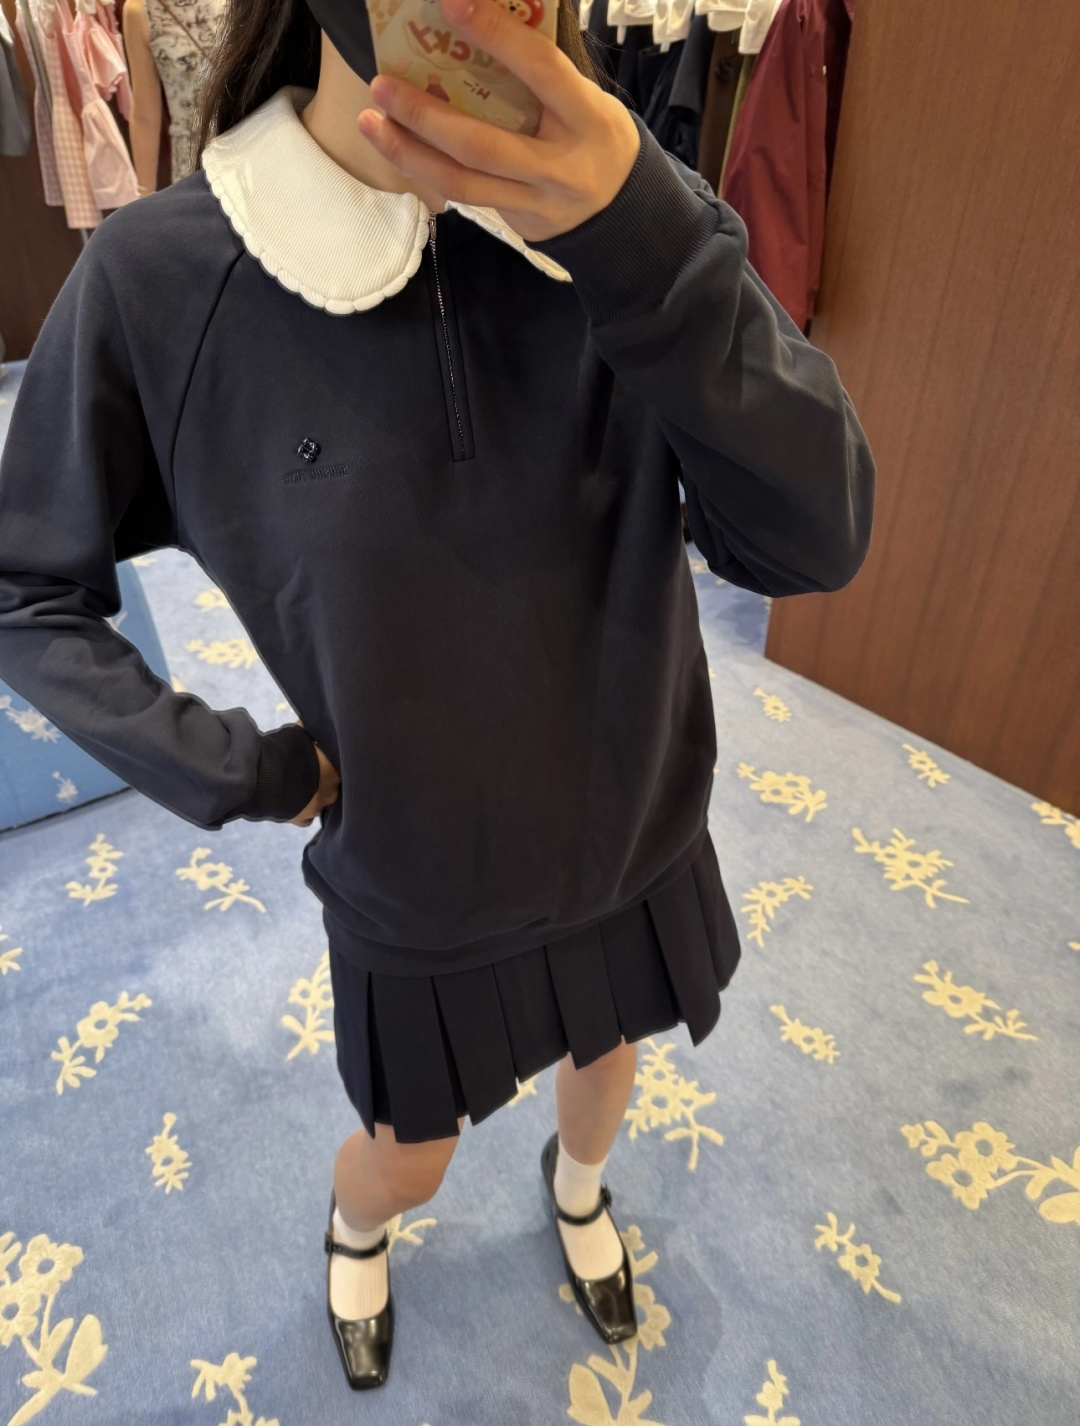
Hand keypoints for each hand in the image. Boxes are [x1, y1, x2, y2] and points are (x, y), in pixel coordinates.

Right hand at [290, 721, 340, 826]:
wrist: (264, 778)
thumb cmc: (285, 753)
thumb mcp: (298, 733)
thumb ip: (308, 730)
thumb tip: (311, 719)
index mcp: (335, 769)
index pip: (342, 766)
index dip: (333, 762)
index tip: (325, 757)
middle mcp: (332, 791)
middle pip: (333, 785)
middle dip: (325, 779)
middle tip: (313, 771)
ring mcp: (318, 807)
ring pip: (321, 801)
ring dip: (315, 794)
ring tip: (303, 787)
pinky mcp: (302, 819)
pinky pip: (307, 818)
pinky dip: (304, 811)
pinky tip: (298, 804)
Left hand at [356, 0, 641, 243]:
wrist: (624, 213)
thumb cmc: (596, 136)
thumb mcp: (587, 100)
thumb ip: (541, 74)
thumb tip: (480, 24)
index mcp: (587, 118)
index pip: (540, 69)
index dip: (496, 34)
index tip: (451, 1)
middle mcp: (560, 166)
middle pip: (482, 144)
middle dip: (425, 115)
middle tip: (382, 84)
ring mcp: (536, 201)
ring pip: (462, 182)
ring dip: (408, 153)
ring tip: (371, 122)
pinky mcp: (518, 222)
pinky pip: (465, 198)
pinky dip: (426, 172)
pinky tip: (398, 148)